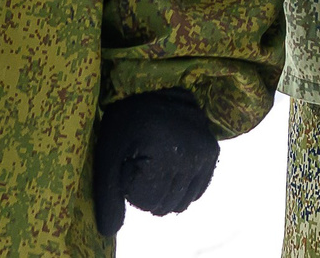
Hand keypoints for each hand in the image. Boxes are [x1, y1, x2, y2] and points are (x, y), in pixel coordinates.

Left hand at [91, 88, 218, 234]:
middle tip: (139, 166)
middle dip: (148, 194)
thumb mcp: (107, 156)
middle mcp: (192, 151)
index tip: (126, 164)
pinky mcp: (212, 150)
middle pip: (167, 203)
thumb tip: (109, 232)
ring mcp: (205, 150)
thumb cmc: (123, 122)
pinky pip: (198, 189)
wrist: (150, 88)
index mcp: (167, 150)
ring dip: (165, 193)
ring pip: (183, 200)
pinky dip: (183, 189)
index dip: (132, 190)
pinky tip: (169, 174)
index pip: (150, 202)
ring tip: (153, 168)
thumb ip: (107, 195)